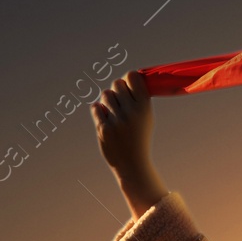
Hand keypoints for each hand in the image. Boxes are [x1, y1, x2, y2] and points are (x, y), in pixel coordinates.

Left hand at [92, 70, 166, 217]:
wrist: (132, 164)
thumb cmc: (139, 136)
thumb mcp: (146, 117)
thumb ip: (138, 98)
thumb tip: (126, 77)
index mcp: (145, 106)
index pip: (132, 76)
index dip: (129, 79)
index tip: (129, 86)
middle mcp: (131, 111)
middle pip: (117, 83)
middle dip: (117, 90)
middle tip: (120, 102)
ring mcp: (117, 120)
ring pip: (105, 95)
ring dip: (107, 101)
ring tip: (113, 112)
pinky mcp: (104, 128)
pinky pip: (95, 108)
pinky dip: (99, 111)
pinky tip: (105, 119)